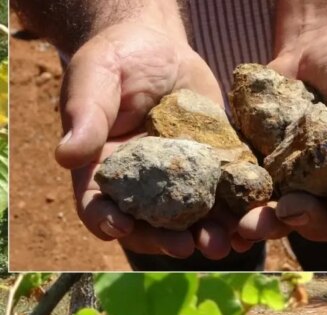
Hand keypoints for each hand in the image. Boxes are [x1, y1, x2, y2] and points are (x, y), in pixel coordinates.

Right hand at [58, 23, 233, 259]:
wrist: (162, 48)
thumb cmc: (117, 59)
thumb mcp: (95, 78)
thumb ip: (85, 115)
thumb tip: (65, 156)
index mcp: (104, 171)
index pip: (99, 206)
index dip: (108, 221)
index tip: (122, 227)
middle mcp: (144, 185)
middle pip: (151, 224)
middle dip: (167, 239)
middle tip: (185, 246)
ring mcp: (183, 180)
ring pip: (194, 218)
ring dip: (208, 235)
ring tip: (224, 243)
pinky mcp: (215, 167)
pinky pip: (227, 194)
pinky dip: (239, 210)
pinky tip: (252, 219)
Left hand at [237, 25, 326, 242]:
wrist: (314, 50)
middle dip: (311, 221)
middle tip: (289, 210)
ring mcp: (304, 186)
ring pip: (291, 218)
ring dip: (270, 225)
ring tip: (248, 224)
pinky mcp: (269, 174)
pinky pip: (256, 199)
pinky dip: (241, 209)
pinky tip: (226, 214)